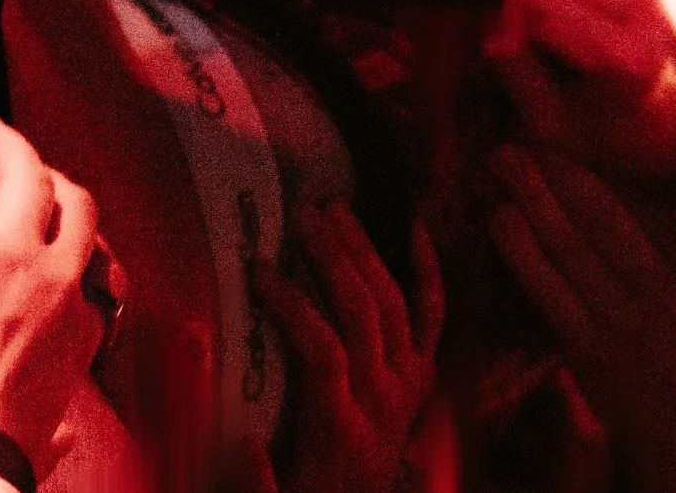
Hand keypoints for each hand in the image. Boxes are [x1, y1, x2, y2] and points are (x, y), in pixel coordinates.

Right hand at [244, 212, 440, 492]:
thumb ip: (258, 485)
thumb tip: (243, 444)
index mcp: (341, 428)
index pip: (324, 351)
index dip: (293, 306)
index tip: (258, 271)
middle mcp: (383, 401)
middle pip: (364, 314)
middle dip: (332, 258)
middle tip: (300, 215)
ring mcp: (407, 386)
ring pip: (395, 305)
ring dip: (365, 252)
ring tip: (333, 210)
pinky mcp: (418, 378)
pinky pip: (432, 317)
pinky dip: (427, 271)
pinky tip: (414, 227)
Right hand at [483, 0, 675, 216]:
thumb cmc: (629, 139)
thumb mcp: (554, 126)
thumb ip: (514, 59)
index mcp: (629, 60)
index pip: (539, 5)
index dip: (542, 42)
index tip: (575, 77)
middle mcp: (665, 8)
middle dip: (563, 9)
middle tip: (597, 59)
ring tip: (620, 39)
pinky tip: (644, 23)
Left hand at [488, 145, 675, 492]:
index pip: (650, 195)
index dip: (608, 151)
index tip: (576, 113)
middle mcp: (670, 290)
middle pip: (604, 209)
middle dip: (559, 162)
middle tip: (523, 118)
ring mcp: (630, 322)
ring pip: (570, 243)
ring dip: (531, 195)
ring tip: (503, 157)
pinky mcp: (594, 352)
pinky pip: (550, 291)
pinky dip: (522, 252)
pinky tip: (501, 218)